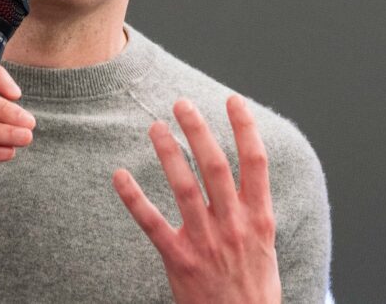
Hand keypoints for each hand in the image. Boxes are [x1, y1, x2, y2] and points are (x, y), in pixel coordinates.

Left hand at [113, 96, 280, 303]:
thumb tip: (245, 173)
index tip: (232, 100)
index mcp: (259, 219)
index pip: (256, 163)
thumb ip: (252, 210)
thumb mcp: (265, 246)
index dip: (245, 128)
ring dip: (168, 153)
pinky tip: (120, 176)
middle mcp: (234, 226)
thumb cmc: (253, 287)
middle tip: (182, 103)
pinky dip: (134, 197)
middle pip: (216, 166)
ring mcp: (206, 242)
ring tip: (155, 127)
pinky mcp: (179, 260)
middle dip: (199, 131)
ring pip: (185, 187)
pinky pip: (152, 223)